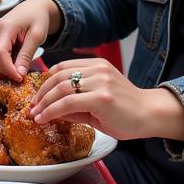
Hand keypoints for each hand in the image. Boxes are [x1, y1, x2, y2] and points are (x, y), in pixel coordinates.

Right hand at [0, 0, 61, 77]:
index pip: (0, 54)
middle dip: (5, 71)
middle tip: (21, 78)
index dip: (8, 69)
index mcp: (5, 28)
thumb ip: (26, 55)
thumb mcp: (37, 36)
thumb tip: (19, 74)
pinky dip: (4, 64)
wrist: (35, 7)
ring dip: (4, 69)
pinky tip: (16, 65)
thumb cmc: (38, 19)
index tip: (19, 78)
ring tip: (20, 71)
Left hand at [28, 59, 183, 142]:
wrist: (152, 115)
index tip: (37, 96)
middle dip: (41, 93)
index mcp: (96, 65)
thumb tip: (50, 109)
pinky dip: (52, 111)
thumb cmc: (126, 111)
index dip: (45, 82)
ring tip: (35, 115)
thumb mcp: (96, 101)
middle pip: (57, 76)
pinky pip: (68, 102)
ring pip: (61, 88)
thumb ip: (74, 102)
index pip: (61, 68)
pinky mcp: (101, 98)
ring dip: (44, 103)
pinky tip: (44, 118)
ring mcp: (100, 82)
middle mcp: (97, 70)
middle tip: (32, 108)